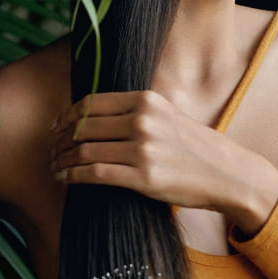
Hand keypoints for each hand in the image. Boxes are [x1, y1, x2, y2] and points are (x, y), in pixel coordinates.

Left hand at [48, 91, 277, 231]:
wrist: (226, 173)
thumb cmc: (193, 147)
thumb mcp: (167, 114)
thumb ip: (135, 111)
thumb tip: (92, 115)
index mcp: (146, 100)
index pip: (91, 103)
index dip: (67, 116)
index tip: (55, 127)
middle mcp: (143, 120)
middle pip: (83, 126)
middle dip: (60, 140)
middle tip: (50, 151)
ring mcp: (143, 149)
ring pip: (84, 150)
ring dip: (62, 160)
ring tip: (54, 167)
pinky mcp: (143, 177)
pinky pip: (94, 173)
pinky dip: (72, 175)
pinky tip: (64, 178)